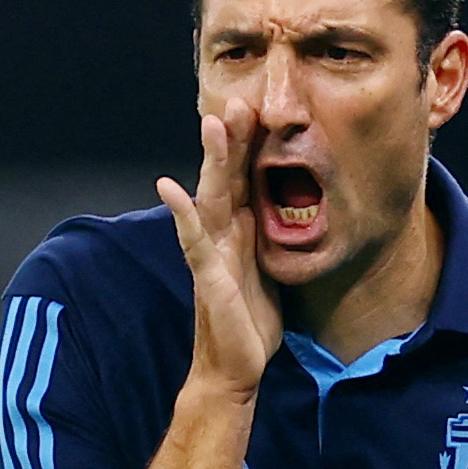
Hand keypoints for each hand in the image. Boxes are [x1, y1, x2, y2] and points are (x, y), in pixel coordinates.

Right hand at [158, 98, 281, 393]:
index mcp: (242, 231)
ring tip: (210, 124)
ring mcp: (212, 253)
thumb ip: (274, 239)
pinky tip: (169, 187)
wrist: (235, 369)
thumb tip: (298, 213)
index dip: (253, 146)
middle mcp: (222, 235)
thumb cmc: (252, 322)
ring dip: (211, 162)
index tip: (263, 107)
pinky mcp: (208, 277)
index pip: (247, 179)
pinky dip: (183, 214)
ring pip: (210, 198)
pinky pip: (194, 241)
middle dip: (233, 140)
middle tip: (240, 99)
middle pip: (227, 178)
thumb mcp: (273, 271)